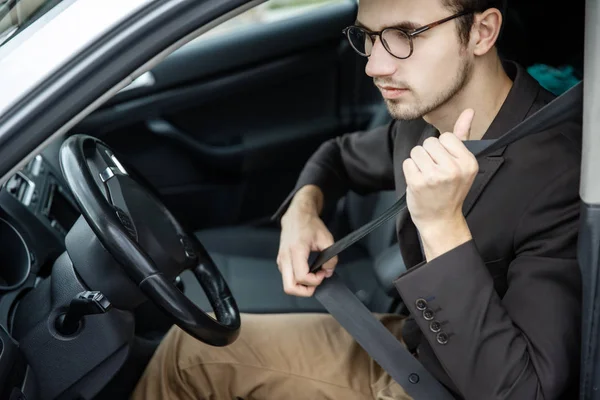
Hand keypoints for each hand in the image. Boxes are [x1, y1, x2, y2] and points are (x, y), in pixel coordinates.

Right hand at [277, 208, 337, 296]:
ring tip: (313, 276)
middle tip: (316, 281)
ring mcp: (281, 260)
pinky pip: (287, 277)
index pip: (302, 277)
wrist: (297, 215)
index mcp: (296, 250)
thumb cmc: (310, 225)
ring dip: (301, 286)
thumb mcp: (327, 239)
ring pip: (287, 284)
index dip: (315, 280)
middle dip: (305, 291)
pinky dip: (297, 280)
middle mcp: (285, 257)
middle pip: (289, 287)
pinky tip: (307, 271)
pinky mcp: (280, 261)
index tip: (323, 272)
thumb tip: (328, 272)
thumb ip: (331, 258)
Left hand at [402, 109, 477, 259]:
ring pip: (417, 151)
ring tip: (427, 178)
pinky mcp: (418, 183)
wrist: (440, 220)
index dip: (442, 149)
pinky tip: (419, 183)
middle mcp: (453, 169)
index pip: (445, 137)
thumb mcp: (462, 164)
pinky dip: (410, 171)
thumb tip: (469, 111)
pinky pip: (408, 162)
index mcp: (468, 162)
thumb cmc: (451, 190)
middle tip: (436, 173)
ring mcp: (435, 177)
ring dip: (418, 163)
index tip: (446, 164)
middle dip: (429, 155)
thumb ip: (463, 135)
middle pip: (429, 142)